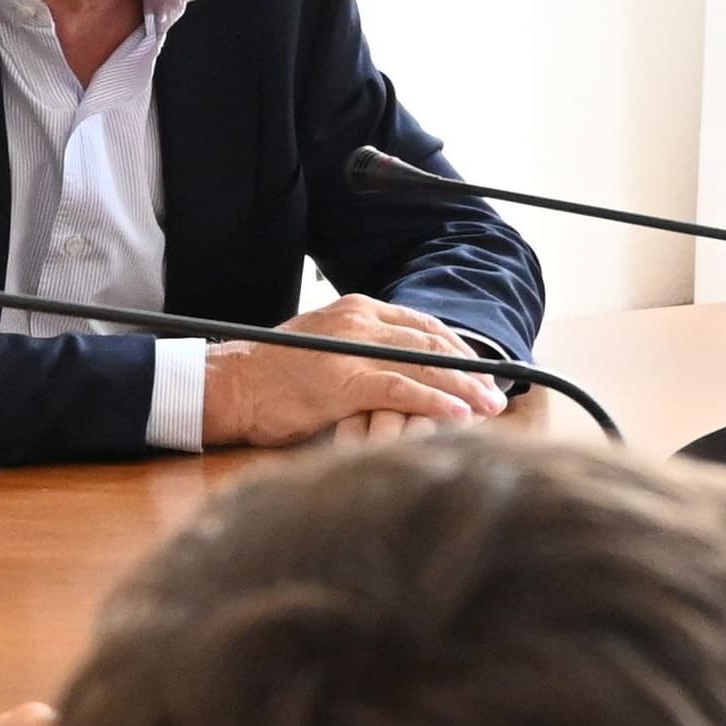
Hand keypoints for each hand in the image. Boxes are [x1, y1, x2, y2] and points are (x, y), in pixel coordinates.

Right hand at [201, 296, 506, 446]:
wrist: (227, 385)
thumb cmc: (269, 376)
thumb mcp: (320, 348)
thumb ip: (357, 350)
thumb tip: (391, 368)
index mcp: (356, 310)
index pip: (421, 324)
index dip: (456, 348)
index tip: (479, 370)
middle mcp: (359, 322)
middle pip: (430, 342)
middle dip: (469, 369)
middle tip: (497, 393)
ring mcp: (351, 351)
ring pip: (422, 364)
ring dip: (462, 387)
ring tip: (489, 406)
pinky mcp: (342, 383)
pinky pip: (400, 390)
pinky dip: (433, 401)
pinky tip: (458, 414)